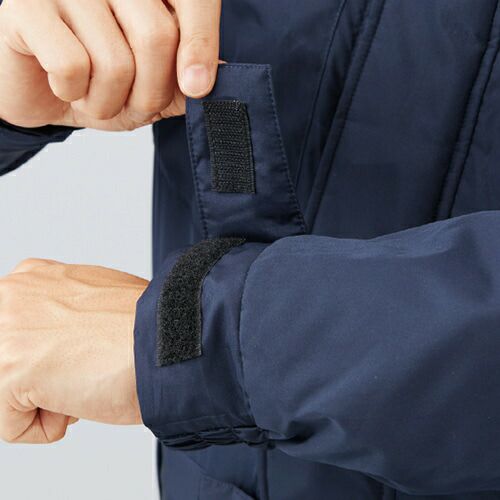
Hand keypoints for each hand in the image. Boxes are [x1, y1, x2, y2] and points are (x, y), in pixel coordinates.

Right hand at [0, 0, 220, 130]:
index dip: (201, 44)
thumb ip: (188, 79)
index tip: (197, 88)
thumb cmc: (99, 82)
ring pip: (115, 61)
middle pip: (156, 36)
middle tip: (132, 102)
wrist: (39, 92)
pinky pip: (71, 66)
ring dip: (108, 101)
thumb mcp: (152, 87)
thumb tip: (227, 77)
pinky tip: (62, 84)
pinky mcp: (24, 4)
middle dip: (149, 93)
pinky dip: (72, 93)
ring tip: (92, 94)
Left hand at [0, 258, 147, 443]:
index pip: (16, 337)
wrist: (166, 339)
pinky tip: (80, 397)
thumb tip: (56, 336)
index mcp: (32, 276)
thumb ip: (62, 309)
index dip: (50, 357)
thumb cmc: (145, 326)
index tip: (76, 357)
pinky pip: (13, 426)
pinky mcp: (8, 371)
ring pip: (8, 394)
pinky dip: (49, 426)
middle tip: (82, 367)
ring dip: (47, 399)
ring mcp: (6, 331)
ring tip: (84, 378)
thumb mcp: (94, 298)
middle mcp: (11, 296)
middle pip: (8, 363)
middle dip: (42, 376)